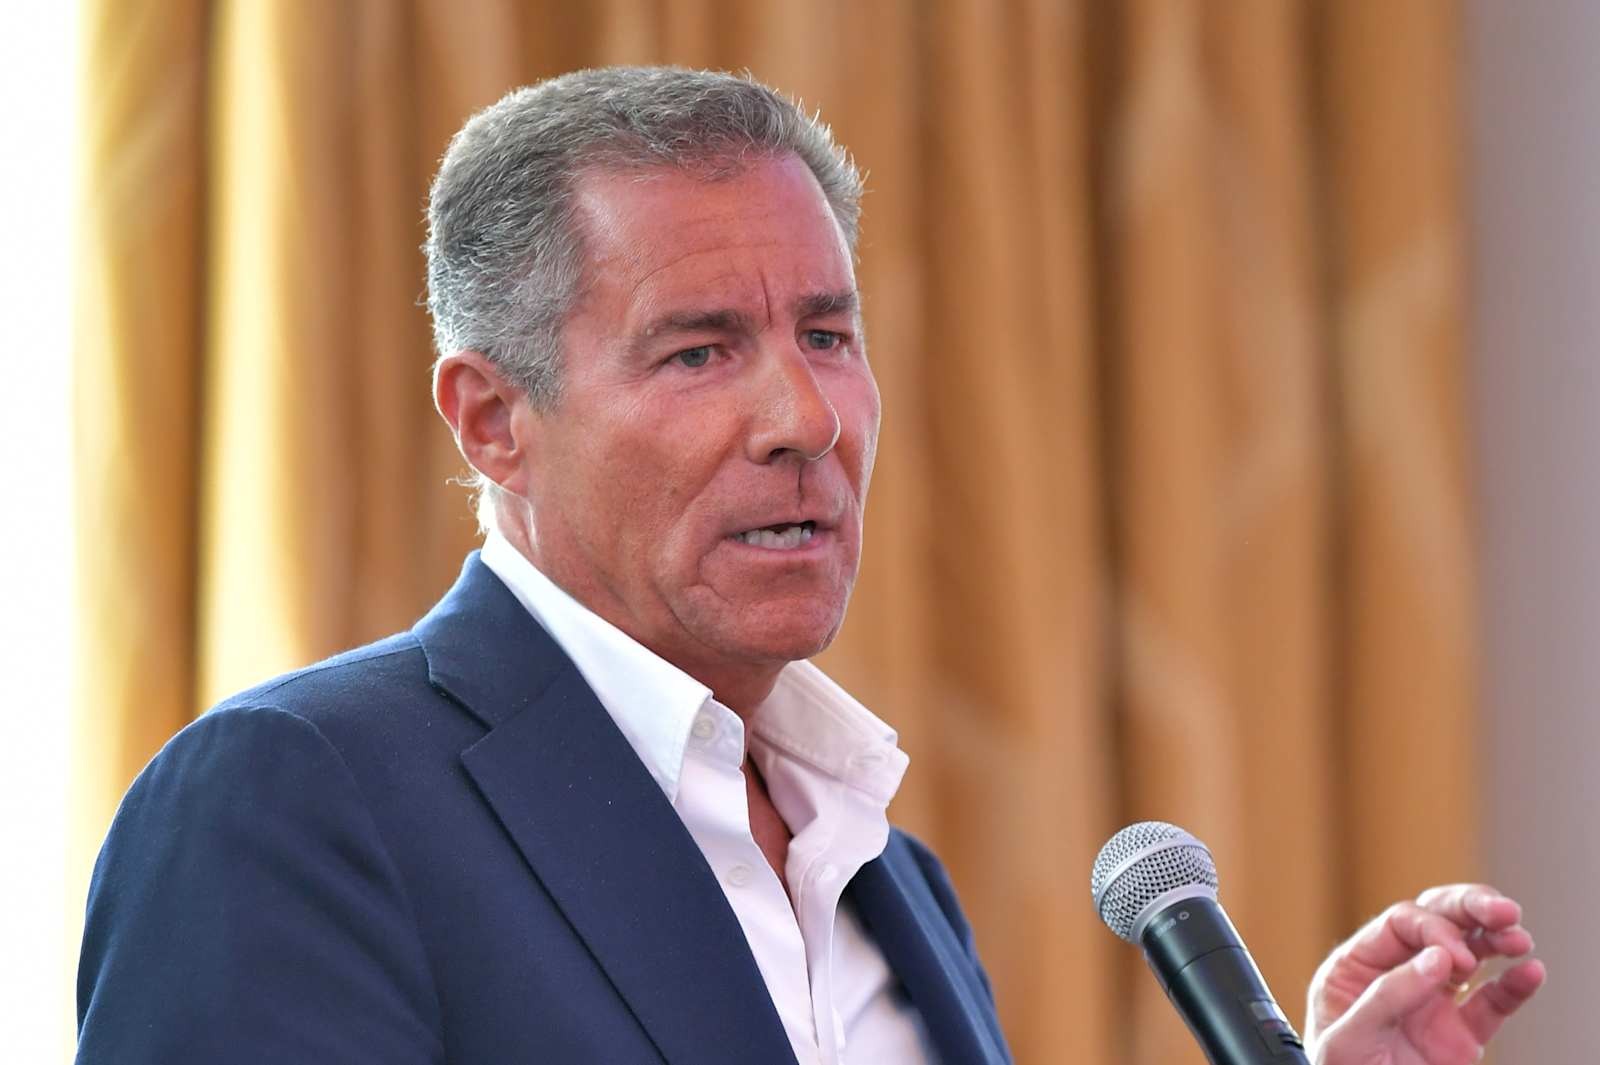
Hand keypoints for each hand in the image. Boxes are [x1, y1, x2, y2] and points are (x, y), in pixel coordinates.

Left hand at [1304, 884, 1544, 1064]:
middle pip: (1437, 922)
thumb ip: (1386, 996)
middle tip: (1504, 911)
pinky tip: (1531, 971)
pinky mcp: (1460, 1034)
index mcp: (1358, 965)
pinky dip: (1513, 986)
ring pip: (1469, 953)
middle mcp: (1396, 974)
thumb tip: (1437, 957)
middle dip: (1471, 909)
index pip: (1401, 924)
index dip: (1434, 930)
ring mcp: (1431, 1001)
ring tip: (1519, 937)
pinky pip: (1491, 1002)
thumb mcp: (1347, 1038)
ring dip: (1496, 938)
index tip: (1457, 958)